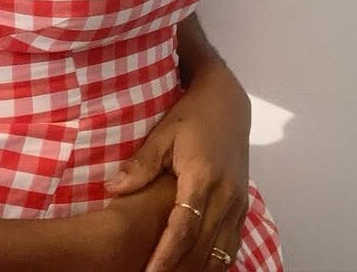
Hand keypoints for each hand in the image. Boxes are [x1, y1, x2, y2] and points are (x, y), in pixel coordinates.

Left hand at [103, 62, 251, 271]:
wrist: (227, 102)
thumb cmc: (192, 115)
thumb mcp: (163, 133)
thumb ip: (141, 164)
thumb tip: (113, 190)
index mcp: (202, 176)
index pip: (183, 228)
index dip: (165, 256)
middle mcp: (225, 194)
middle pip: (202, 248)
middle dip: (179, 270)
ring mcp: (238, 202)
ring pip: (221, 252)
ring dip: (198, 271)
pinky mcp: (243, 205)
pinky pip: (232, 244)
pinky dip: (217, 262)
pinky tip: (199, 270)